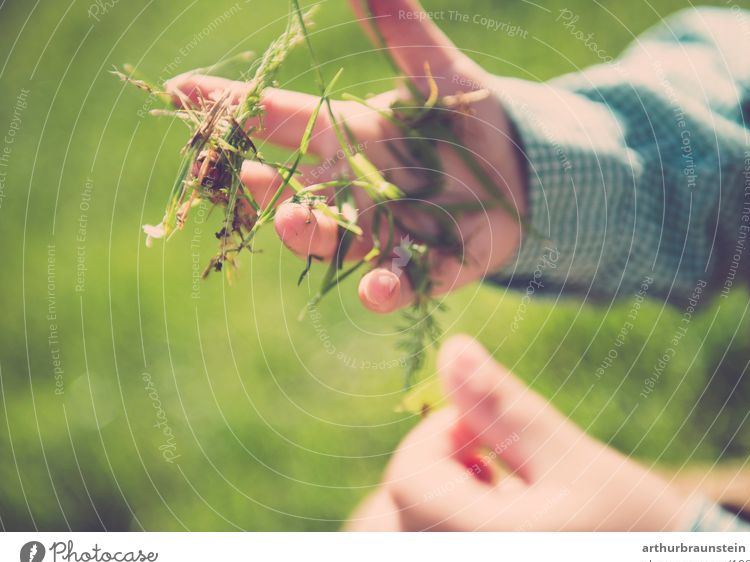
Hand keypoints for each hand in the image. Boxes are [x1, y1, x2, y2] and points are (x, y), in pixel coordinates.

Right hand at [167, 0, 526, 313]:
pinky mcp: (429, 267)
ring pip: (337, 241)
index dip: (234, 106)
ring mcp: (388, 233)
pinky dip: (387, 290)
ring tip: (294, 222)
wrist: (520, 174)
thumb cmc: (467, 121)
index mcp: (351, 138)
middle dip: (268, 185)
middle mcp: (356, 190)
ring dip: (312, 235)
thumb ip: (402, 32)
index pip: (283, 120)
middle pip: (299, 188)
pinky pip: (401, 283)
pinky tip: (376, 292)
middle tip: (244, 172)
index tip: (180, 90)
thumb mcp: (439, 74)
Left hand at [347, 335, 697, 530]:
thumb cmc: (626, 514)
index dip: (433, 438)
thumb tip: (452, 348)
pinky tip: (494, 516)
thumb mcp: (567, 452)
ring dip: (433, 494)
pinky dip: (439, 520)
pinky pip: (421, 541)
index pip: (408, 483)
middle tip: (490, 462)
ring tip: (496, 492)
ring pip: (401, 529)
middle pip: (393, 510)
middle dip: (431, 465)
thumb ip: (502, 403)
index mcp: (490, 541)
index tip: (481, 430)